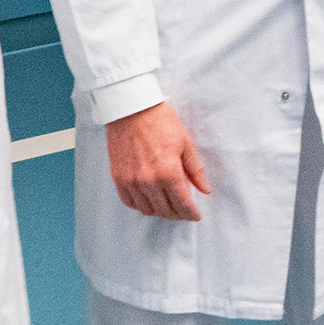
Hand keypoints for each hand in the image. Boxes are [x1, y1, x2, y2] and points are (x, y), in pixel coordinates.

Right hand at [107, 102, 210, 221]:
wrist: (131, 109)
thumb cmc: (160, 121)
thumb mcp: (185, 142)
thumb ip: (195, 170)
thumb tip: (204, 189)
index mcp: (168, 172)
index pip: (182, 204)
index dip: (190, 213)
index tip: (195, 216)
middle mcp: (148, 181)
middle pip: (165, 210)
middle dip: (177, 214)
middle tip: (184, 212)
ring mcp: (131, 181)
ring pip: (147, 210)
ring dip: (159, 212)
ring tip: (168, 206)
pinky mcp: (118, 178)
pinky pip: (129, 202)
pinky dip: (141, 206)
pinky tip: (149, 200)